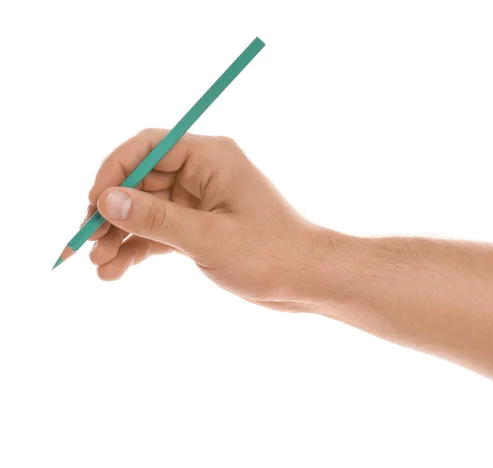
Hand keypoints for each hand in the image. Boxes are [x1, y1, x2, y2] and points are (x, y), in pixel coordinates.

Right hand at [85, 128, 326, 310]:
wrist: (307, 280)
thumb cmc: (271, 254)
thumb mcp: (208, 238)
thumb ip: (155, 219)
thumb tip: (108, 200)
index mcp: (211, 158)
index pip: (148, 146)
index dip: (114, 171)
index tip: (93, 204)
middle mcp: (204, 173)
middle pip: (141, 180)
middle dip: (112, 212)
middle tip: (88, 245)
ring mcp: (200, 201)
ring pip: (147, 209)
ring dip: (120, 235)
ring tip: (99, 266)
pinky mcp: (200, 226)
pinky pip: (160, 231)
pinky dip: (138, 248)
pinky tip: (117, 271)